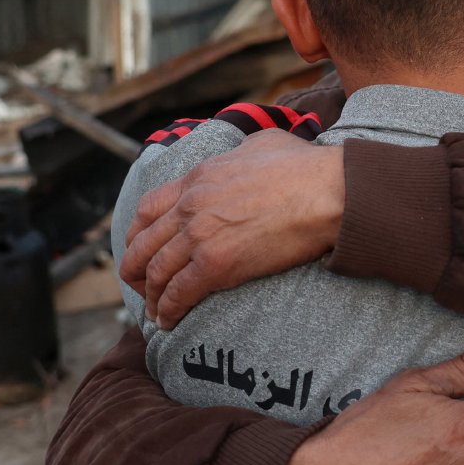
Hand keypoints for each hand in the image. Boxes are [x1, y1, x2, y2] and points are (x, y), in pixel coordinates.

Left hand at [122, 130, 345, 328]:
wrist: (329, 193)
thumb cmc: (306, 167)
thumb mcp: (262, 143)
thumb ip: (241, 150)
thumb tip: (244, 154)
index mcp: (198, 178)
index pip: (148, 208)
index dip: (137, 233)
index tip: (139, 247)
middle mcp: (190, 206)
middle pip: (143, 243)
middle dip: (135, 269)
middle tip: (140, 284)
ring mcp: (200, 236)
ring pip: (156, 272)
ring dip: (151, 296)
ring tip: (154, 311)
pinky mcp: (217, 265)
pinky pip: (179, 293)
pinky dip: (168, 310)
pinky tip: (169, 321)